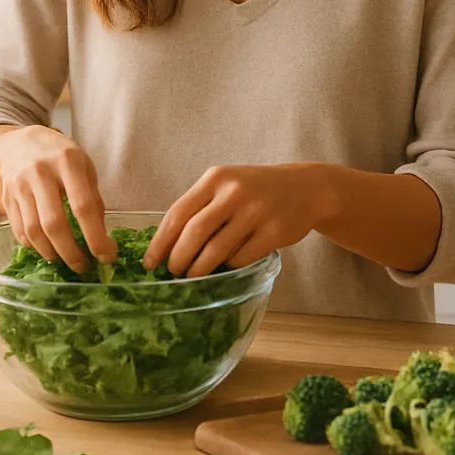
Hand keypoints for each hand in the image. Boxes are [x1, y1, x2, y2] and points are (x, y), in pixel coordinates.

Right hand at [0, 125, 115, 271]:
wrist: (21, 142)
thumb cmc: (60, 156)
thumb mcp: (84, 167)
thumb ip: (93, 198)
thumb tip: (101, 237)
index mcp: (68, 162)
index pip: (83, 206)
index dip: (96, 236)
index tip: (107, 255)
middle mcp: (41, 173)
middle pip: (54, 223)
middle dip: (71, 252)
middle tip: (83, 267)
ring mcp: (20, 185)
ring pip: (34, 231)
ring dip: (52, 253)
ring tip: (65, 260)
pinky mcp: (6, 198)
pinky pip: (19, 230)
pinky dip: (34, 246)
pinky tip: (47, 249)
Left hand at [145, 164, 329, 277]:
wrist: (305, 188)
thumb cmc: (255, 189)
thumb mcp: (226, 184)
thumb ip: (200, 206)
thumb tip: (166, 244)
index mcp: (215, 178)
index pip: (177, 214)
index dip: (160, 242)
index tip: (150, 263)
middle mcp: (234, 192)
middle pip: (193, 234)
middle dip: (178, 259)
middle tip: (173, 273)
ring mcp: (255, 212)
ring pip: (215, 251)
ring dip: (199, 269)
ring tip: (193, 276)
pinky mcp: (274, 232)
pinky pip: (240, 258)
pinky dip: (228, 266)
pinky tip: (226, 265)